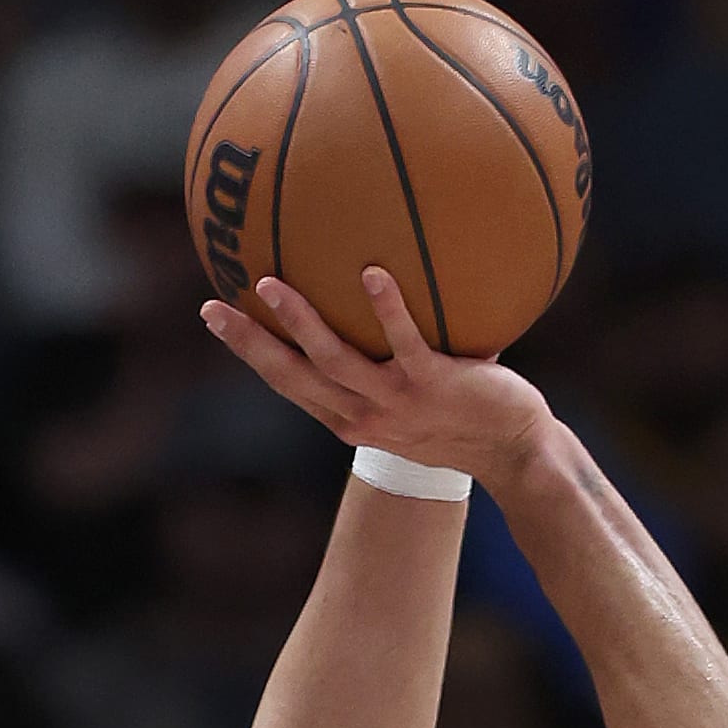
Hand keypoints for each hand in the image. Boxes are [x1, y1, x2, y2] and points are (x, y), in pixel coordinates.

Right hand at [200, 269, 553, 488]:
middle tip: (213, 308)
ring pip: (337, 363)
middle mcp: (367, 415)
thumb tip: (366, 289)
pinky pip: (408, 342)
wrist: (515, 453)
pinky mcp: (436, 386)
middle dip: (250, 344)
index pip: (289, 382)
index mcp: (352, 418)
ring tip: (271, 286)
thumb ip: (382, 360)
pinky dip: (388, 310)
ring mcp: (399, 402)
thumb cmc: (462, 420)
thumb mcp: (409, 400)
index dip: (249, 351)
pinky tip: (374, 274)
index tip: (215, 316)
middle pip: (293, 377)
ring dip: (302, 324)